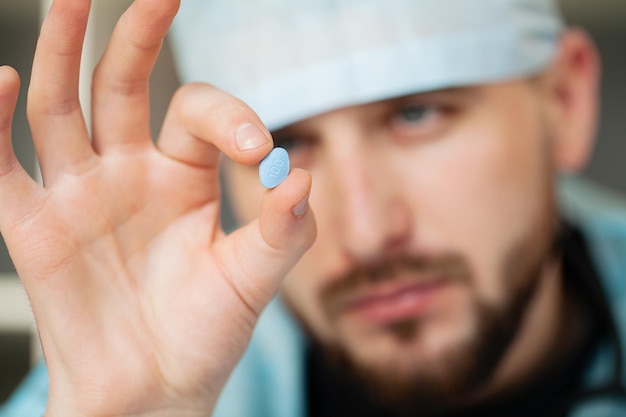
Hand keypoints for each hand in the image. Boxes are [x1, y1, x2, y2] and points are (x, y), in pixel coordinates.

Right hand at [0, 0, 314, 415]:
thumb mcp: (255, 280)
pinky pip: (5, 167)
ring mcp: (80, 194)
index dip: (231, 117)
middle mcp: (130, 173)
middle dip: (135, 34)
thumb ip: (283, 228)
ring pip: (63, 105)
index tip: (260, 150)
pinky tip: (4, 75)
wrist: (156, 392)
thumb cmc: (205, 334)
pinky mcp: (35, 229)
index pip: (199, 114)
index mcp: (184, 177)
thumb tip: (306, 173)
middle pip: (124, 84)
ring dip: (61, 51)